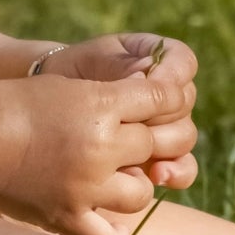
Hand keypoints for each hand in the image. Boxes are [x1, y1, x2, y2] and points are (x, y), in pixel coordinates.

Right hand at [0, 70, 197, 234]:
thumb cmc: (19, 103)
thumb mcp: (70, 87)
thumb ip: (114, 100)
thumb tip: (157, 113)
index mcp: (100, 106)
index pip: (161, 101)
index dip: (167, 101)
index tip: (163, 105)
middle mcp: (100, 147)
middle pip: (153, 145)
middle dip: (147, 141)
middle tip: (132, 142)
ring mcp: (85, 187)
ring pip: (141, 192)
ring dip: (133, 183)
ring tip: (113, 178)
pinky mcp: (67, 216)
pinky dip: (117, 233)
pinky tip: (114, 224)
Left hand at [41, 33, 198, 191]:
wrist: (50, 109)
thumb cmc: (72, 75)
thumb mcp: (91, 61)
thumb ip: (119, 66)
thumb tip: (144, 78)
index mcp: (158, 58)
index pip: (182, 62)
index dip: (170, 73)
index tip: (143, 81)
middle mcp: (169, 93)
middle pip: (184, 103)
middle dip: (161, 114)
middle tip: (133, 122)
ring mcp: (167, 126)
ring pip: (184, 137)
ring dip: (167, 145)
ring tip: (141, 151)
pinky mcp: (161, 156)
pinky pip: (182, 167)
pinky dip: (176, 173)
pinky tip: (158, 176)